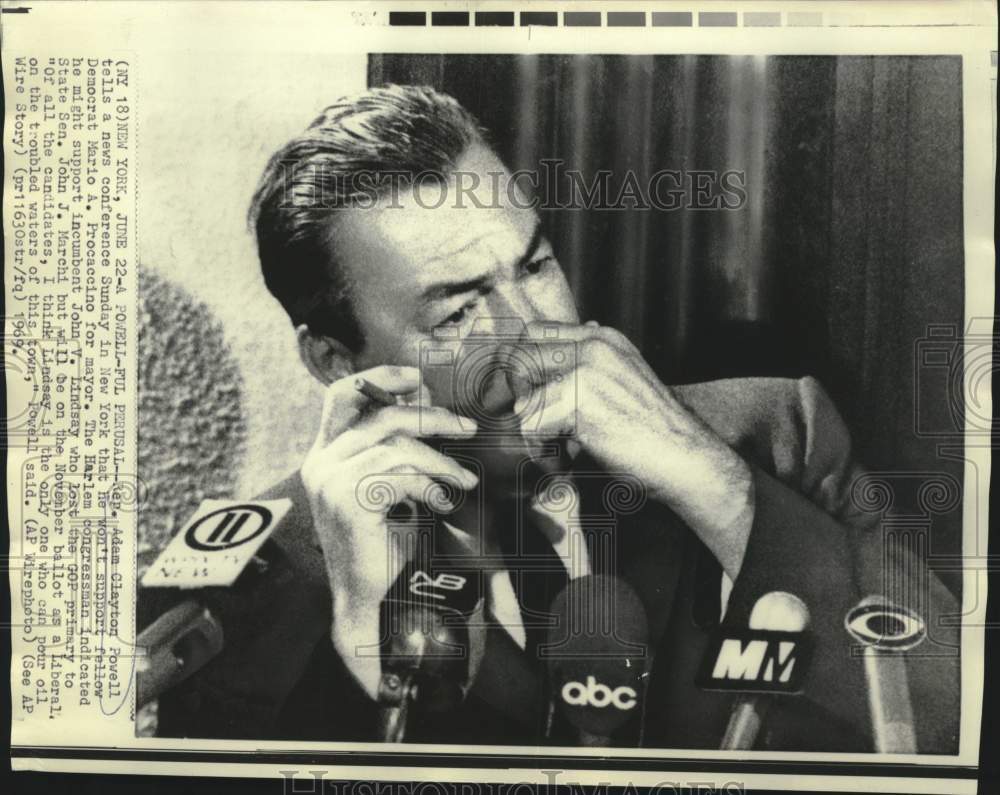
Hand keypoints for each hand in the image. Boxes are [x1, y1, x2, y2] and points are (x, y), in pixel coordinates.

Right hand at [301, 365, 478, 695]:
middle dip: (429, 416)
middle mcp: (321, 462)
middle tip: (466, 427)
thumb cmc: (384, 542)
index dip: (380, 378)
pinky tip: (443, 504)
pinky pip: (401, 476)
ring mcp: (329, 481)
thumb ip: (396, 448)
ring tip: (463, 481)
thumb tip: (427, 405)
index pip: (341, 394)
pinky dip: (431, 487)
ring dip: (440, 462)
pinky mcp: (347, 501)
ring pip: (397, 447)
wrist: (369, 598)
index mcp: (325, 452)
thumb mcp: (388, 484)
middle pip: (379, 414)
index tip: (417, 379)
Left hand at [510, 322, 753, 577]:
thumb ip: (590, 364)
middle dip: (518, 397)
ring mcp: (586, 369)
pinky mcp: (579, 399)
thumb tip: (559, 343)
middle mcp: (594, 344)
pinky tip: (568, 463)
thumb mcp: (623, 382)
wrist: (687, 458)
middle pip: (519, 358)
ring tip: (560, 452)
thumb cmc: (653, 431)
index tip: (527, 399)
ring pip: (523, 398)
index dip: (521, 366)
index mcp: (602, 337)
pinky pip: (532, 426)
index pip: (535, 332)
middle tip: (539, 427)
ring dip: (534, 433)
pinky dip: (544, 452)